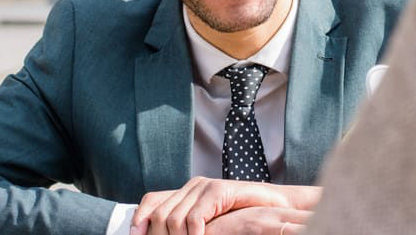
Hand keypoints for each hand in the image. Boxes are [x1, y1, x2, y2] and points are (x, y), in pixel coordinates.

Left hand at [132, 177, 320, 234]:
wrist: (275, 206)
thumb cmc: (243, 219)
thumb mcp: (209, 223)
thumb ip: (188, 225)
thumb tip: (163, 234)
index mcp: (187, 192)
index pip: (151, 201)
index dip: (140, 219)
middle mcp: (193, 186)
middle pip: (159, 214)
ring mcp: (205, 187)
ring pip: (173, 219)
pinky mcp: (218, 190)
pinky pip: (194, 219)